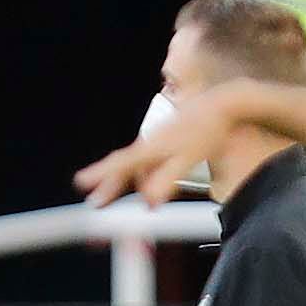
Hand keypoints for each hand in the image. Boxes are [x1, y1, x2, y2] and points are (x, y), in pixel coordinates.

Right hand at [75, 88, 242, 207]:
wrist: (224, 104)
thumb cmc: (208, 128)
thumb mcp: (187, 159)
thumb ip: (167, 180)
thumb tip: (149, 202)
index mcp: (151, 146)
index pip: (120, 163)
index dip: (99, 174)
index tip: (81, 182)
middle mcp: (150, 142)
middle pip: (123, 167)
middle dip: (107, 184)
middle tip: (94, 201)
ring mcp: (158, 141)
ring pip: (135, 166)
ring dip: (124, 182)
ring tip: (115, 198)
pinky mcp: (167, 141)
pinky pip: (147, 162)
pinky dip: (141, 175)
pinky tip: (145, 184)